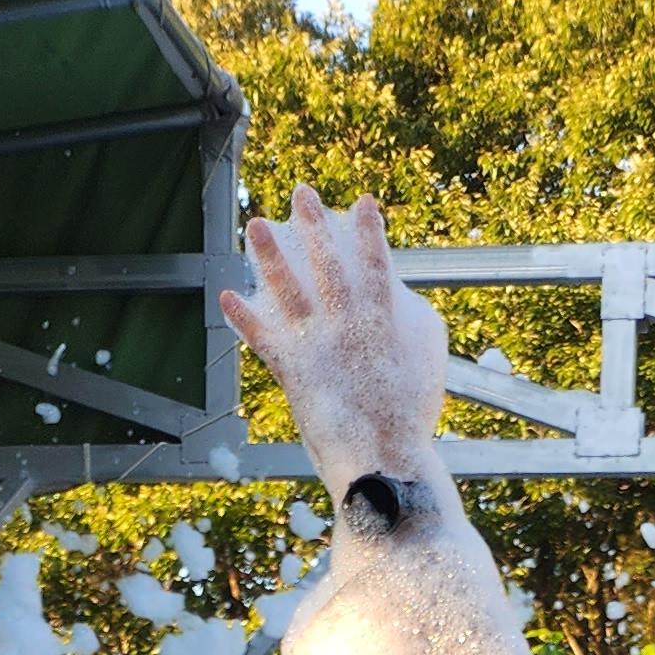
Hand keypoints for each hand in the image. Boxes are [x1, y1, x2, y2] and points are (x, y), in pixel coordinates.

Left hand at [220, 188, 451, 497]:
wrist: (385, 462)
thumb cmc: (411, 421)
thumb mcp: (428, 366)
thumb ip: (417, 328)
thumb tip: (404, 305)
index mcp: (384, 320)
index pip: (377, 264)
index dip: (370, 231)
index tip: (362, 201)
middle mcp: (348, 323)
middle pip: (327, 263)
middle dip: (313, 224)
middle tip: (301, 193)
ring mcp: (318, 345)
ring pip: (288, 289)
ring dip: (268, 255)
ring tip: (254, 224)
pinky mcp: (295, 372)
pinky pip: (263, 339)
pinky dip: (244, 318)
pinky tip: (225, 296)